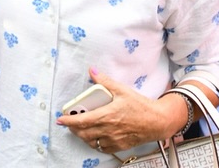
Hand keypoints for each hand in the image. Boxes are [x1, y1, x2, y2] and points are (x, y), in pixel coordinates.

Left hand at [55, 70, 184, 153]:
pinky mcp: (119, 145)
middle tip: (70, 122)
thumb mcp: (122, 90)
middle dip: (73, 128)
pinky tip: (94, 137)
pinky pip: (102, 148)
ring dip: (83, 136)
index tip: (60, 119)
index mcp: (107, 115)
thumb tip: (92, 71)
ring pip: (91, 141)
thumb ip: (105, 81)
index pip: (82, 121)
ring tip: (80, 128)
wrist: (158, 122)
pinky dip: (94, 143)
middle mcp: (108, 129)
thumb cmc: (142, 107)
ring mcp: (114, 139)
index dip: (69, 121)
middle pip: (83, 133)